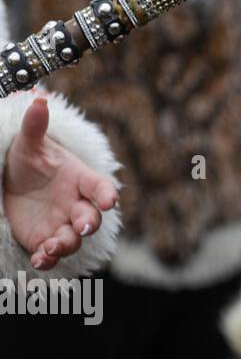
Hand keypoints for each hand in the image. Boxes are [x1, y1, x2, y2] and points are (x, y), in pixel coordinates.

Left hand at [3, 98, 117, 270]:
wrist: (13, 184)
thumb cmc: (28, 161)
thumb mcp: (28, 143)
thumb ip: (35, 125)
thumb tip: (37, 99)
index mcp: (79, 180)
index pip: (99, 187)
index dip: (106, 194)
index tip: (109, 201)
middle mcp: (76, 204)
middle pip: (91, 217)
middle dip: (87, 223)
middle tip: (80, 227)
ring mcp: (62, 223)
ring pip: (73, 239)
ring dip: (67, 244)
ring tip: (52, 246)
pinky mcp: (45, 239)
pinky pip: (52, 254)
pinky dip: (48, 259)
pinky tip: (39, 259)